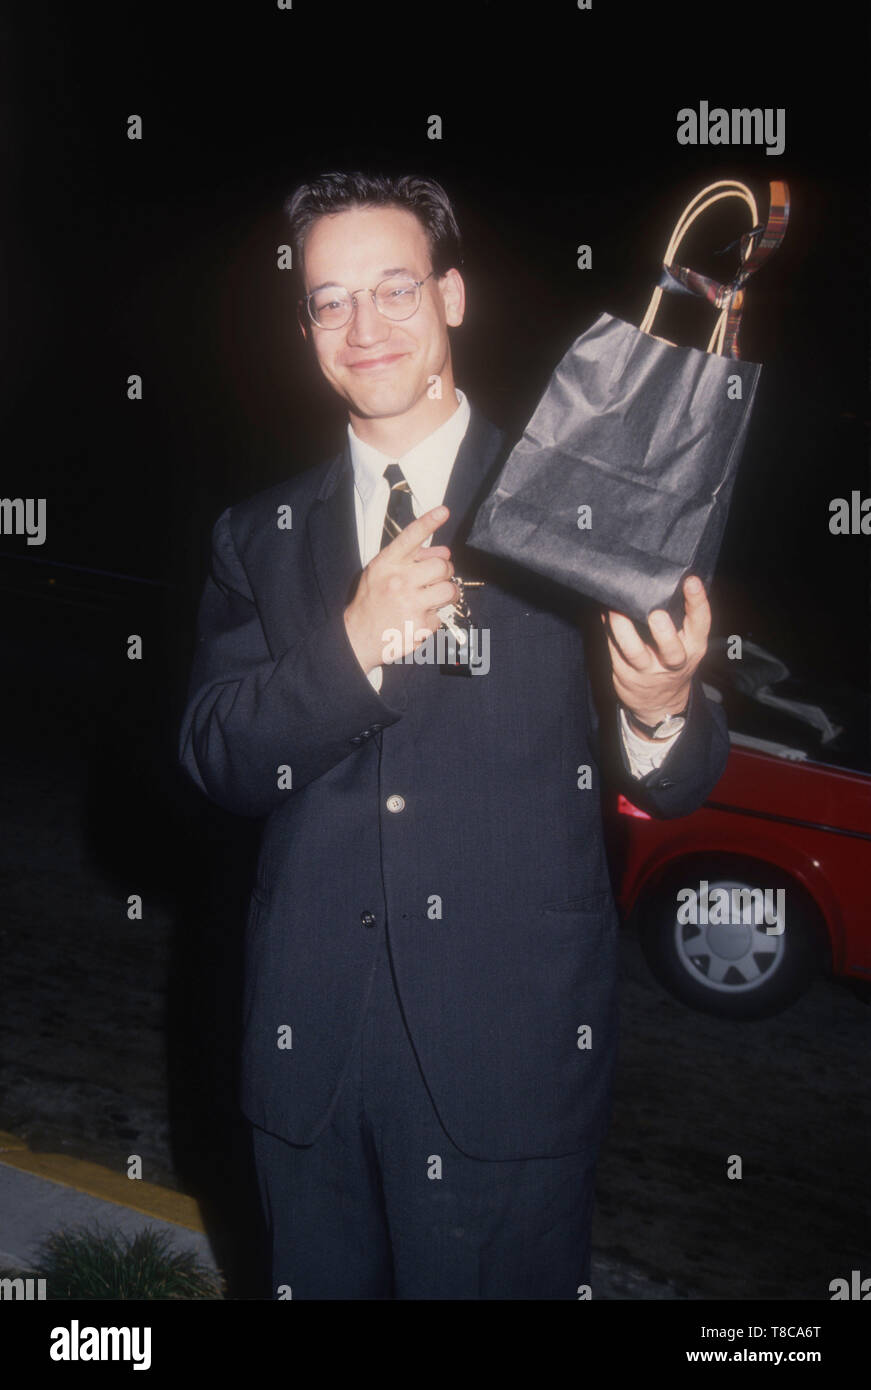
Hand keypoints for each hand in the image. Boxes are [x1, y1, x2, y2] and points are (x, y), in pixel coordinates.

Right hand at [343, 506, 457, 673]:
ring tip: (435, 598)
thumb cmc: (370, 602)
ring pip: (449, 589)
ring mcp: (410, 603)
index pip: (410, 537)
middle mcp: (398, 581)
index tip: (443, 511)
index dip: (428, 522)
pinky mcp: (420, 625)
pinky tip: (418, 618)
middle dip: (444, 573)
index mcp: (386, 564)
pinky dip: (434, 618)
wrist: (357, 637)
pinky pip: (441, 615)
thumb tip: (444, 553)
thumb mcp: (380, 573)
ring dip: (448, 594)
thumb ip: (410, 560)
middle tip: (437, 580)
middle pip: (441, 566)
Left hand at [601, 575, 710, 729]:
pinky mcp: (624, 674)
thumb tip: (663, 579)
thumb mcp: (687, 643)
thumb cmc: (672, 660)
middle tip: (656, 614)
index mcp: (693, 647)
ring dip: (622, 629)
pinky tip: (603, 612)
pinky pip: (613, 648)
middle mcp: (673, 662)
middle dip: (664, 633)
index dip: (698, 602)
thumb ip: (681, 617)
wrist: (659, 704)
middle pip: (672, 650)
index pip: (701, 624)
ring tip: (614, 609)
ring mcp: (647, 671)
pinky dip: (607, 629)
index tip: (691, 581)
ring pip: (634, 652)